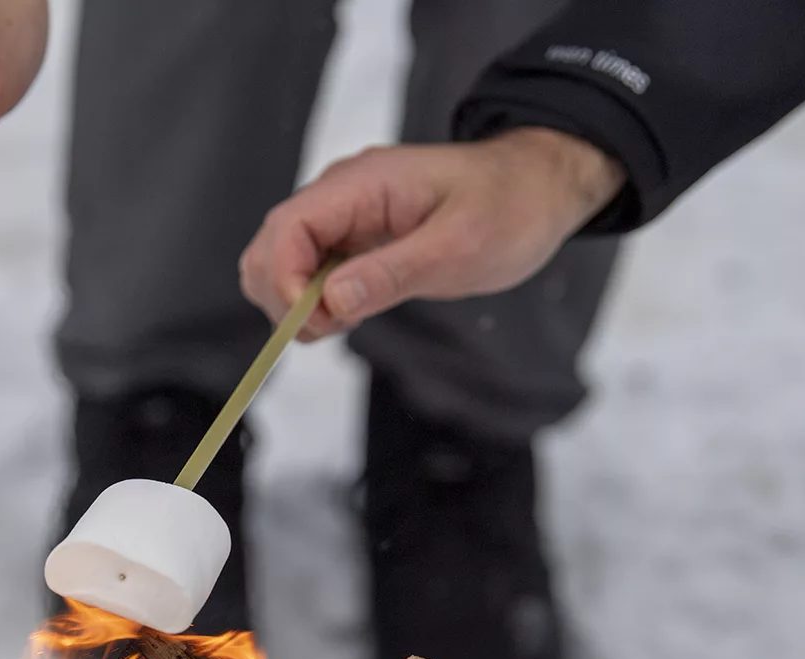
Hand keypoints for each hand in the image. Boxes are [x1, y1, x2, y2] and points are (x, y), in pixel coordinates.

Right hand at [238, 128, 625, 338]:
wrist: (537, 189)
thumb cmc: (508, 208)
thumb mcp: (459, 247)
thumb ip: (392, 272)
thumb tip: (331, 301)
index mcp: (360, 184)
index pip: (286, 229)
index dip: (284, 281)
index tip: (315, 323)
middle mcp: (340, 196)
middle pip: (268, 248)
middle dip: (283, 298)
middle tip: (334, 328)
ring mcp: (342, 219)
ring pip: (280, 265)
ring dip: (295, 305)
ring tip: (345, 321)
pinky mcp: (352, 241)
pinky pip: (309, 275)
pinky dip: (314, 304)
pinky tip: (350, 312)